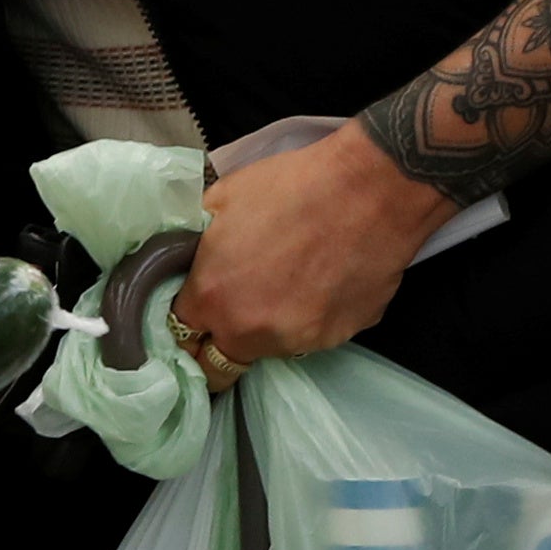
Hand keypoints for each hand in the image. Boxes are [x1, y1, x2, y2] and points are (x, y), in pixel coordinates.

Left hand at [179, 124, 453, 369]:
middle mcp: (253, 332)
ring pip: (269, 349)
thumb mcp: (220, 201)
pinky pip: (313, 335)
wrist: (370, 189)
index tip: (190, 312)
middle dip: (213, 348)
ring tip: (284, 284)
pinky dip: (309, 317)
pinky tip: (320, 281)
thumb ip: (195, 242)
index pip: (180, 334)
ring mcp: (301, 340)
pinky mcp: (342, 337)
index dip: (181, 321)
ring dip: (266, 328)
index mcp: (213, 298)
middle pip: (219, 363)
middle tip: (225, 317)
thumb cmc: (291, 187)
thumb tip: (187, 256)